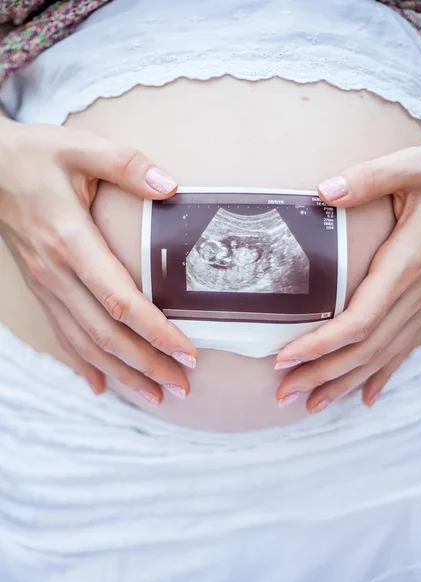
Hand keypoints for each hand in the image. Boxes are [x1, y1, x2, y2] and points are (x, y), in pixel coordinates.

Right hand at [0, 119, 196, 403]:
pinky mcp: (41, 290)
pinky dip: (84, 365)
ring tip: (155, 397)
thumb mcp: (81, 147)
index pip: (120, 300)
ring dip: (122, 373)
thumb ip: (127, 165)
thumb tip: (170, 186)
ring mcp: (46, 287)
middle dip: (147, 365)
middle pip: (107, 334)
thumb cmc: (36, 156)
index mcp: (71, 241)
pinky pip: (62, 336)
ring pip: (85, 344)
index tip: (187, 352)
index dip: (156, 331)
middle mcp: (56, 274)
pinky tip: (102, 386)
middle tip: (182, 387)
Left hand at [275, 143, 420, 411]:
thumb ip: (368, 178)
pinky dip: (383, 375)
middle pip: (364, 349)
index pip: (358, 320)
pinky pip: (406, 351)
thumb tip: (324, 192)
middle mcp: (419, 295)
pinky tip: (365, 396)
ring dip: (345, 383)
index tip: (284, 360)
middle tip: (284, 394)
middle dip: (321, 375)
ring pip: (383, 357)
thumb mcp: (413, 165)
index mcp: (407, 264)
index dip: (320, 345)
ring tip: (311, 404)